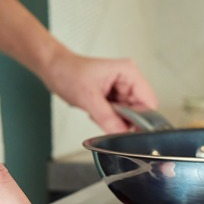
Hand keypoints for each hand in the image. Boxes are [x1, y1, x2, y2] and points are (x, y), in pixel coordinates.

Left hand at [43, 52, 157, 133]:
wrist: (54, 69)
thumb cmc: (68, 72)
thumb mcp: (88, 97)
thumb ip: (107, 117)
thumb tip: (122, 134)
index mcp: (129, 73)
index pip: (149, 101)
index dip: (143, 118)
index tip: (130, 130)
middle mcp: (129, 80)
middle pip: (141, 111)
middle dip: (125, 120)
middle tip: (107, 120)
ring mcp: (122, 89)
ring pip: (130, 116)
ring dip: (115, 120)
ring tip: (97, 111)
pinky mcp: (114, 97)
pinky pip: (119, 116)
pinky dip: (109, 119)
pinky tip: (96, 112)